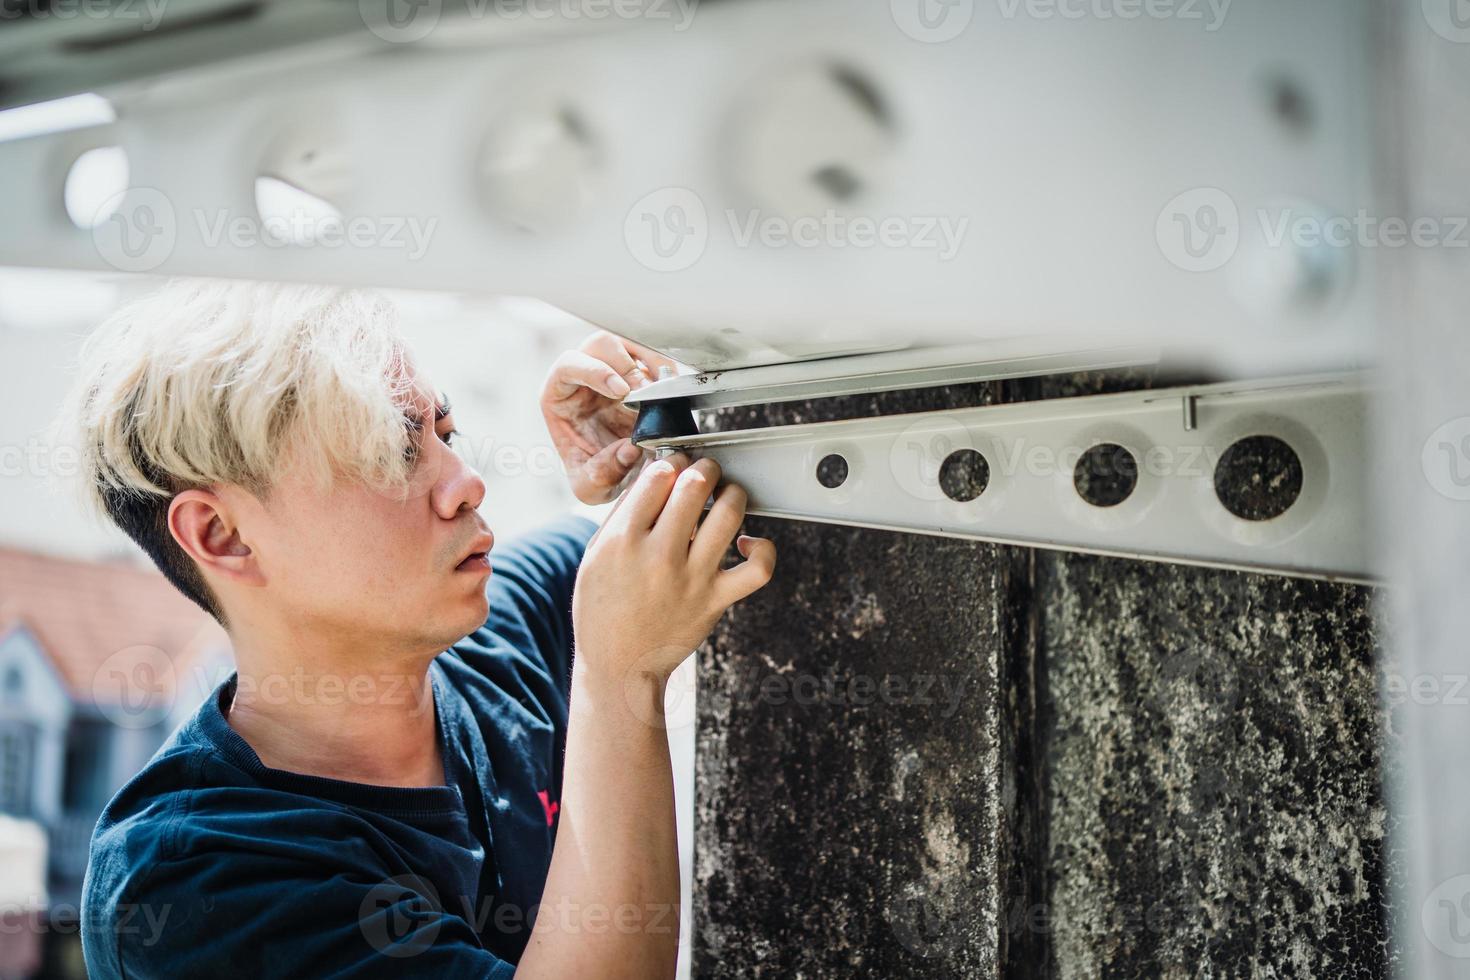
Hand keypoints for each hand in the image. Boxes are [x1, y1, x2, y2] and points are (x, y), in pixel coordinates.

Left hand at [540, 330, 682, 504]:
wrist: (621, 476)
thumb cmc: (595, 474)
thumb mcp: (591, 487)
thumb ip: (603, 474)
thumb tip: (629, 450)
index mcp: (559, 395)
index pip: (569, 365)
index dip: (596, 372)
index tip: (622, 391)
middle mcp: (584, 375)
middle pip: (602, 345)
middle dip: (628, 367)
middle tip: (647, 394)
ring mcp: (613, 369)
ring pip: (630, 344)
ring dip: (650, 365)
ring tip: (662, 394)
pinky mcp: (638, 369)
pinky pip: (653, 356)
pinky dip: (666, 370)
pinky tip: (670, 394)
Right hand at [572, 452, 776, 683]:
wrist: (619, 665)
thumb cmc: (604, 606)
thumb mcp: (597, 553)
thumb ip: (625, 512)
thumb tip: (656, 471)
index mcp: (623, 540)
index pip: (659, 475)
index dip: (672, 461)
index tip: (675, 464)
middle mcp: (660, 555)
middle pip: (696, 484)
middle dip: (704, 467)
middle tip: (703, 473)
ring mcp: (692, 578)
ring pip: (730, 513)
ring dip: (732, 493)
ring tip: (724, 496)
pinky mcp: (716, 600)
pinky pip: (758, 568)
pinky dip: (763, 548)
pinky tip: (747, 541)